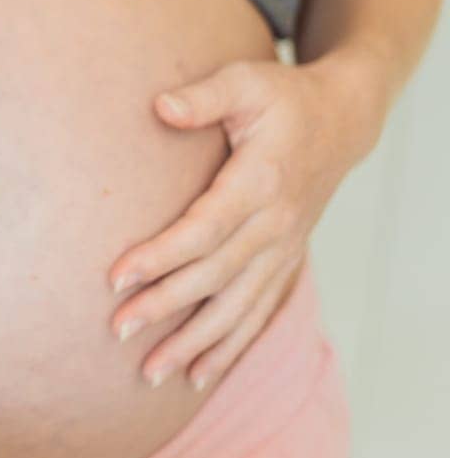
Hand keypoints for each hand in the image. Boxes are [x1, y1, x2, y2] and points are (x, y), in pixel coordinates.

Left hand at [107, 58, 379, 390]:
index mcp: (260, 183)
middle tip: (117, 329)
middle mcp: (275, 225)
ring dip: (195, 342)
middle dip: (165, 307)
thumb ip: (204, 96)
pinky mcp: (286, 261)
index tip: (116, 276)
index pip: (204, 229)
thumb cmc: (283, 98)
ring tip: (151, 371)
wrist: (342, 120)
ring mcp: (284, 248)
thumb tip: (161, 106)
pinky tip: (198, 375)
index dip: (161, 256)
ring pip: (237, 307)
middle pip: (214, 277)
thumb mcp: (246, 82)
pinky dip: (230, 347)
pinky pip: (259, 313)